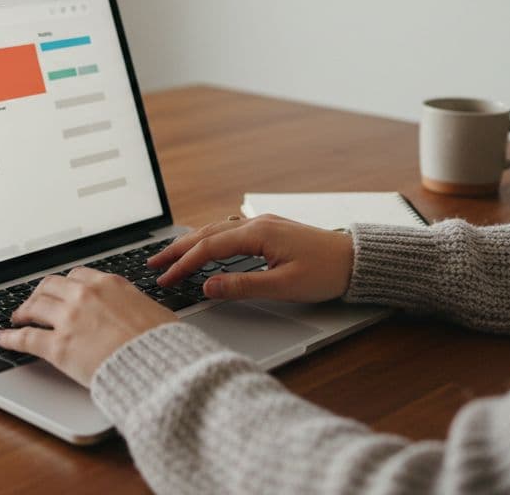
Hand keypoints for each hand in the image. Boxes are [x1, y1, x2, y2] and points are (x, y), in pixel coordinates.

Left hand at [0, 267, 177, 386]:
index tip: (59, 291)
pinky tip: (2, 338)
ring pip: (35, 307)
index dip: (63, 285)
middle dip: (39, 294)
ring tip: (17, 318)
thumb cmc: (162, 343)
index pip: (76, 276)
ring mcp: (69, 320)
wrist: (157, 365)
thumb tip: (135, 309)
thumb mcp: (153, 310)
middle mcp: (84, 295)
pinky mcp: (58, 347)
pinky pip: (26, 338)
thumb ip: (133, 304)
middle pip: (50, 286)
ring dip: (23, 311)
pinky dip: (10, 337)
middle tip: (34, 303)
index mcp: (108, 284)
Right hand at [149, 214, 355, 302]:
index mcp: (258, 234)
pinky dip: (210, 239)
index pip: (208, 248)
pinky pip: (229, 231)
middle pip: (206, 234)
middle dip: (177, 249)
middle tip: (153, 264)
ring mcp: (262, 224)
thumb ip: (242, 286)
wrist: (356, 260)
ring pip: (216, 230)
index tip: (164, 280)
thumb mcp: (284, 286)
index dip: (183, 265)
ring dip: (191, 243)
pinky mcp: (269, 229)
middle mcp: (256, 223)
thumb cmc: (326, 273)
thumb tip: (208, 286)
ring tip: (170, 256)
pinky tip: (206, 246)